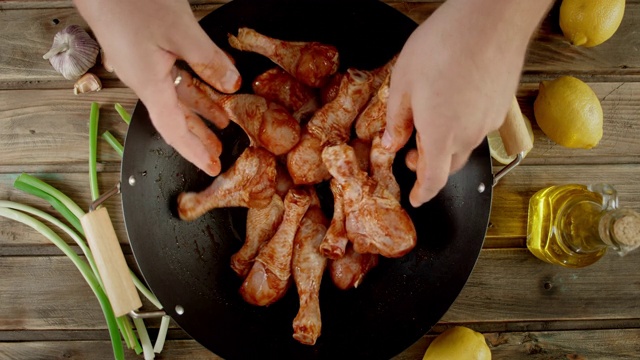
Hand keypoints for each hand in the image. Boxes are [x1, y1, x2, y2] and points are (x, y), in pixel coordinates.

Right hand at [73, 0, 240, 175]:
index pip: (174, 130)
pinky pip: (172, 74)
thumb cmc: (129, 1)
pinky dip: (194, 82)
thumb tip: (231, 83)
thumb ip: (207, 60)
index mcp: (148, 84)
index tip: (211, 166)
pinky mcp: (142, 47)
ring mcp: (140, 62)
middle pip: (175, 117)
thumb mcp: (180, 31)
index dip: (194, 150)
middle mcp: (142, 78)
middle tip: (218, 152)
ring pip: (175, 94)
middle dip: (199, 135)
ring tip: (222, 121)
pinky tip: (210, 80)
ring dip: (200, 108)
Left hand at [382, 0, 552, 206]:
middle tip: (413, 154)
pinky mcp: (501, 107)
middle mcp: (468, 135)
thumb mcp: (403, 84)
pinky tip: (453, 104)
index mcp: (440, 135)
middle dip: (429, 167)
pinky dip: (463, 126)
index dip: (423, 194)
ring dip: (446, 145)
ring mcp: (488, 121)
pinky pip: (479, 127)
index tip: (416, 198)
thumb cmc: (444, 46)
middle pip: (448, 166)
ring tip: (431, 122)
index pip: (433, 181)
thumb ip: (396, 121)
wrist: (490, 20)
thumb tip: (391, 142)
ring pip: (465, 146)